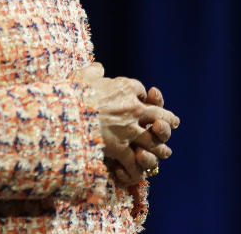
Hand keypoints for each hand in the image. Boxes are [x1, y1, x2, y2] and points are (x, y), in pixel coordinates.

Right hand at [72, 63, 179, 186]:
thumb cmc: (73, 92)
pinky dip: (136, 169)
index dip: (144, 95)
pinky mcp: (120, 148)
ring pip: (153, 140)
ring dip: (160, 147)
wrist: (66, 112)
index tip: (145, 97)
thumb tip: (98, 67)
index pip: (141, 90)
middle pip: (158, 114)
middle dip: (167, 120)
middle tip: (174, 122)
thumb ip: (94, 71)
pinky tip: (137, 173)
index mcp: (126, 88)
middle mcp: (133, 108)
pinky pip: (134, 162)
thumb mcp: (84, 75)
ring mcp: (129, 129)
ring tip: (165, 151)